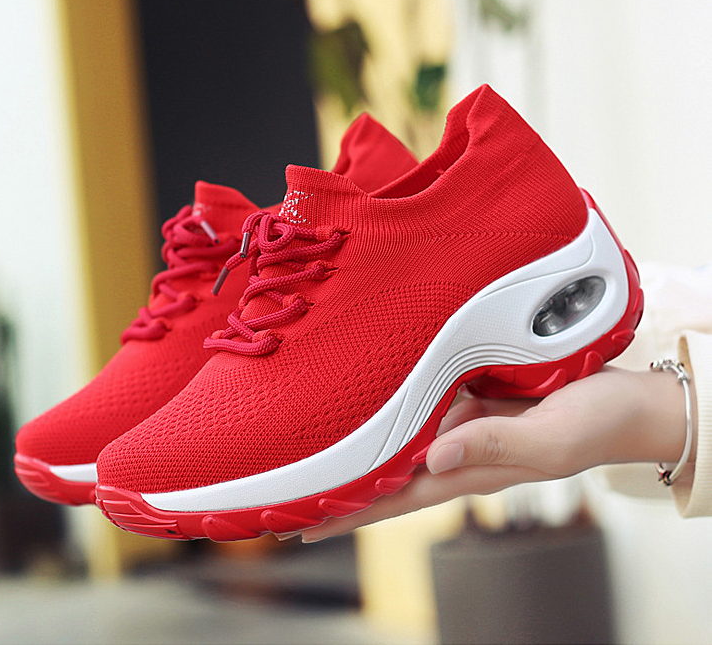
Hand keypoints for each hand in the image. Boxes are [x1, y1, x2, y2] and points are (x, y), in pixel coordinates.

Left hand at [300, 366, 689, 541]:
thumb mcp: (550, 441)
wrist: (629, 401)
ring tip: (312, 441)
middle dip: (338, 481)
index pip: (394, 499)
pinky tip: (370, 394)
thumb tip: (434, 457)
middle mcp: (457, 448)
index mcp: (471, 469)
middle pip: (384, 470)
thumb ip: (494, 447)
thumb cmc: (598, 425)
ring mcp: (464, 422)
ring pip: (398, 435)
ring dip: (359, 441)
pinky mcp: (475, 393)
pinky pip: (424, 400)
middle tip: (287, 484)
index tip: (301, 523)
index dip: (348, 513)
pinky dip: (394, 402)